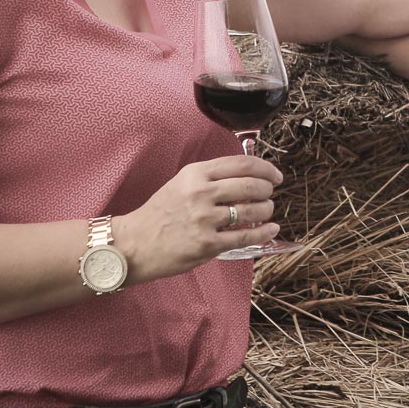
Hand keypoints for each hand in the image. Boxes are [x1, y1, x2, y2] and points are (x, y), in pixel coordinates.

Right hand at [116, 154, 282, 282]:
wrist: (133, 243)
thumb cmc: (159, 213)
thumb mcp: (182, 183)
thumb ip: (211, 178)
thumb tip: (248, 176)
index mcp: (196, 174)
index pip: (242, 164)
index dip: (266, 169)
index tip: (275, 175)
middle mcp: (201, 193)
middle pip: (252, 185)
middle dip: (268, 189)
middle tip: (270, 194)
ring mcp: (204, 219)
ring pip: (252, 210)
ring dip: (267, 210)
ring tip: (266, 211)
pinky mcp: (207, 244)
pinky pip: (245, 236)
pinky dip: (264, 233)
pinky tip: (270, 230)